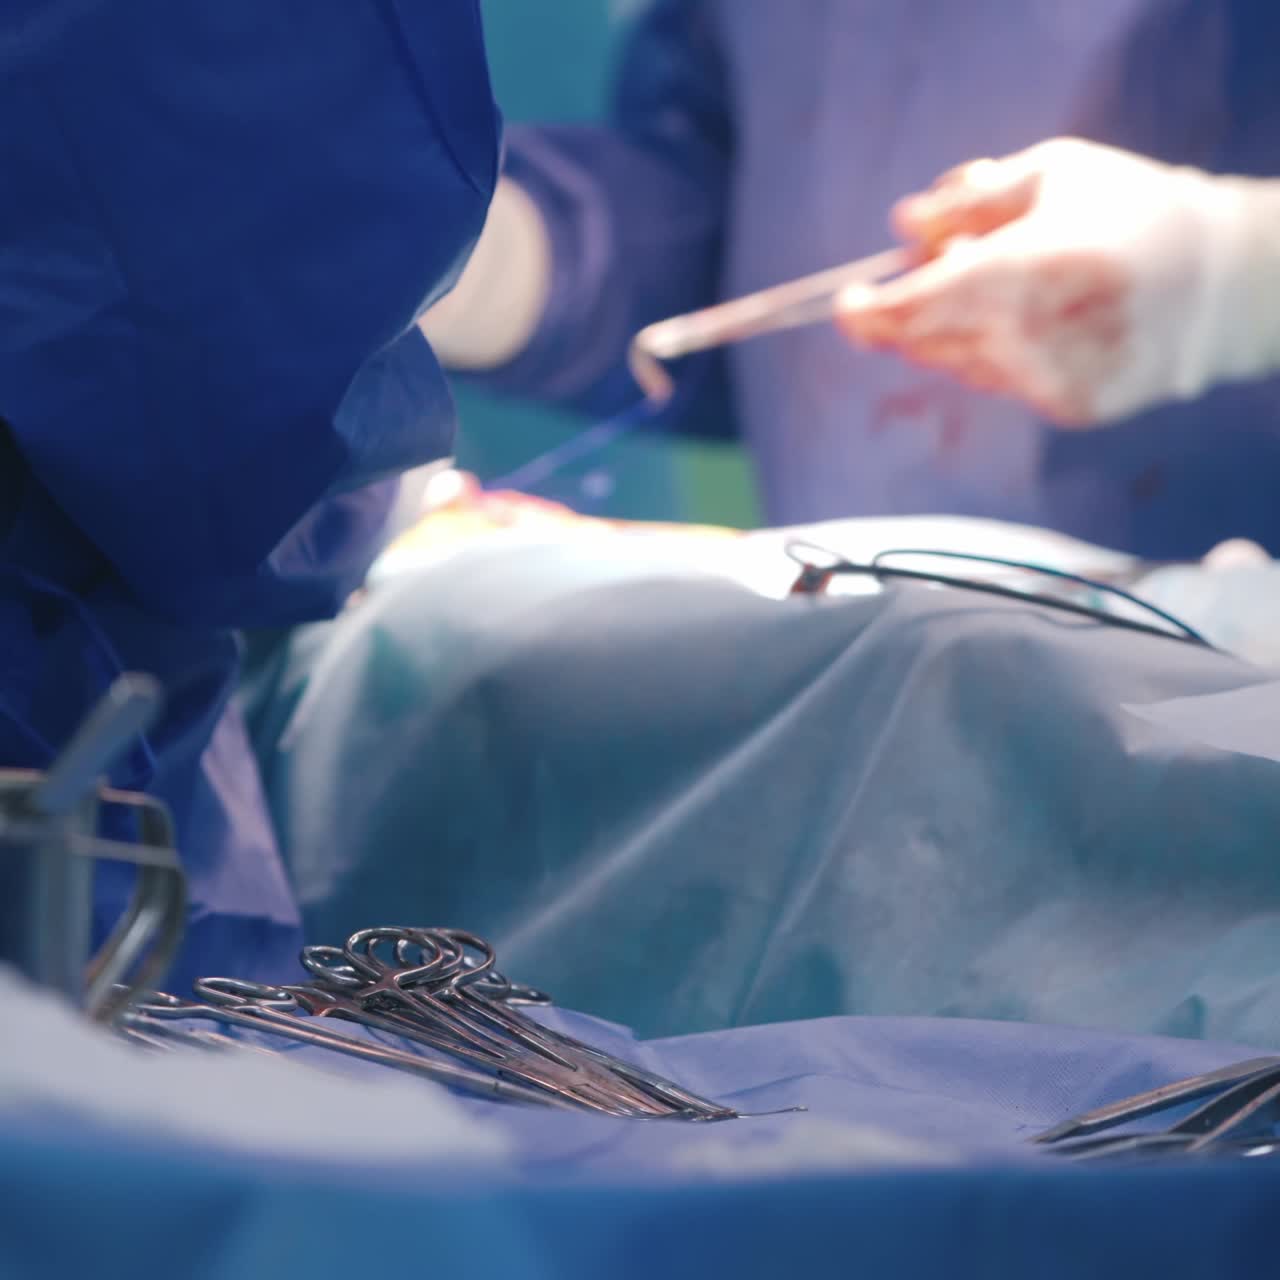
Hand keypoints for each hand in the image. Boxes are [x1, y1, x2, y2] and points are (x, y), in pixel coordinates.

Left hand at [837, 138, 1279, 426]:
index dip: (870, 312)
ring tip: (1006, 288)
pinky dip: (997, 355)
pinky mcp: (1068, 409)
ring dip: (954, 333)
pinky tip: (1038, 324)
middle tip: (934, 271)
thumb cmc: (1130, 210)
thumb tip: (903, 226)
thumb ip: (967, 201)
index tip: (849, 302)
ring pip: (959, 367)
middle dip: (912, 313)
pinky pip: (1001, 385)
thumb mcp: (1050, 173)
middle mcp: (1034, 337)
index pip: (918, 309)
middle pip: (928, 343)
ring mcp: (1052, 382)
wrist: (1220, 281)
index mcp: (1029, 269)